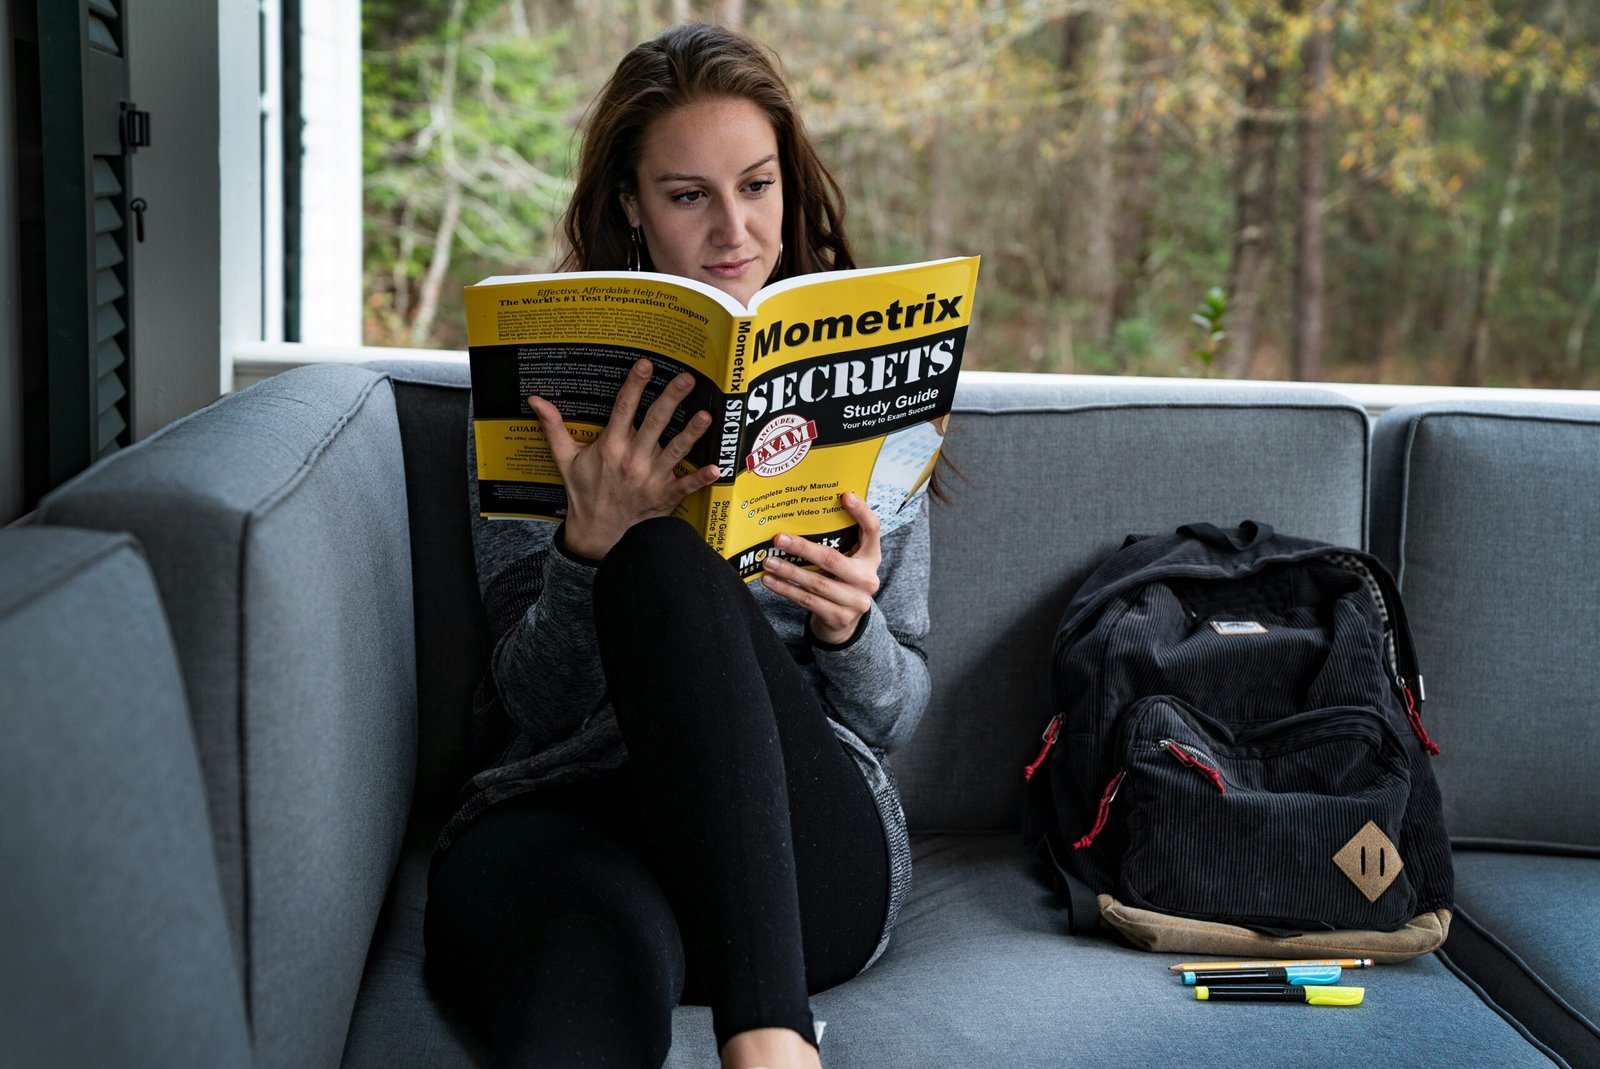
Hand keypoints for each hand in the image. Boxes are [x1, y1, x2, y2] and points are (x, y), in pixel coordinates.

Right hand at [529, 358, 719, 558]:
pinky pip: (686, 485)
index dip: (635, 385)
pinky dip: (700, 478)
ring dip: (692, 432)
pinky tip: (717, 467)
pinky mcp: (664, 496)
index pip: (623, 408)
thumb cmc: (584, 493)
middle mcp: (632, 459)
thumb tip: (536, 400)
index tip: (645, 364)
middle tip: (686, 377)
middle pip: (655, 422)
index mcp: (610, 447)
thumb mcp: (565, 460)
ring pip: (675, 450)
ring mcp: (650, 479)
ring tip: (706, 414)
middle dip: (671, 398)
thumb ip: (554, 427)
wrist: (597, 536)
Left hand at [761, 492, 881, 643]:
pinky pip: (808, 601)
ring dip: (788, 572)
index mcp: (872, 557)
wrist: (845, 622)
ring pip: (816, 583)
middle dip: (803, 548)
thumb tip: (801, 515)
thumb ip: (838, 542)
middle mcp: (868, 579)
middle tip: (779, 538)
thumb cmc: (841, 580)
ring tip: (768, 562)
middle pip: (833, 559)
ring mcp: (855, 601)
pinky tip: (771, 581)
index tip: (845, 495)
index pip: (873, 529)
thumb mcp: (848, 560)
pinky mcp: (840, 617)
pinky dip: (786, 590)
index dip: (862, 511)